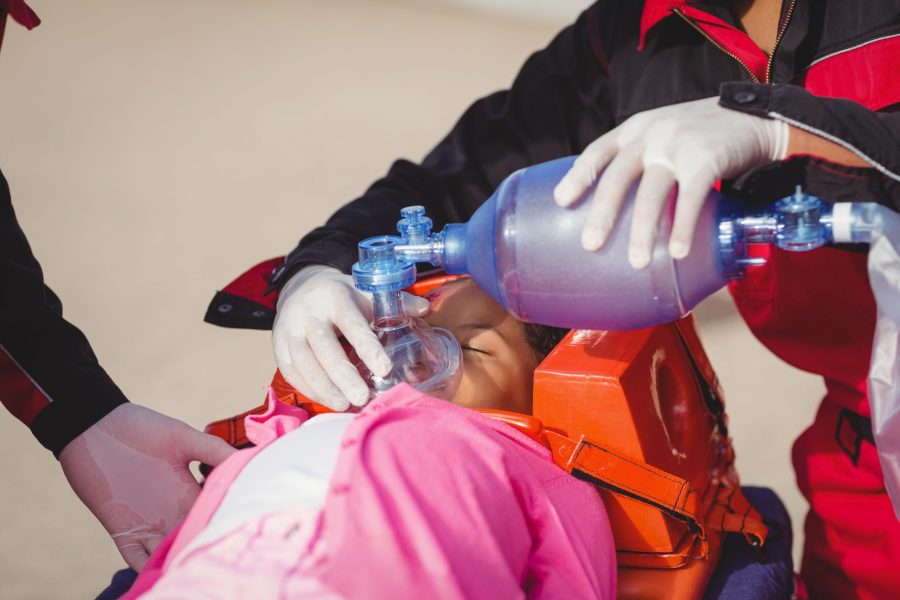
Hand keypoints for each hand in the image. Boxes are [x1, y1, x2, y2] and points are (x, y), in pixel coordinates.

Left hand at [59, 403, 234, 570]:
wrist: (95, 428)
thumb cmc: (140, 428)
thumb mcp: (182, 437)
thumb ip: (214, 450)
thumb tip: (250, 460)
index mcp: (191, 491)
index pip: (214, 514)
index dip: (226, 522)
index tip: (243, 530)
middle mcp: (173, 512)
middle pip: (195, 537)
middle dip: (206, 546)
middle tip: (222, 555)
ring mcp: (148, 524)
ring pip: (169, 552)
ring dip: (180, 560)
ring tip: (195, 567)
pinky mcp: (123, 531)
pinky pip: (136, 558)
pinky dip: (147, 569)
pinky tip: (161, 572)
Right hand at [272, 265, 429, 409]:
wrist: (300, 288)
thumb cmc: (342, 296)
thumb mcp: (366, 291)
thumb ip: (396, 301)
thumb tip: (425, 308)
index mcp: (334, 297)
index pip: (352, 324)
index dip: (368, 347)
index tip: (385, 369)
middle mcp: (308, 313)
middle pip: (324, 349)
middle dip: (344, 377)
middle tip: (363, 399)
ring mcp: (288, 330)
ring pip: (304, 364)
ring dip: (325, 389)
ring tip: (346, 406)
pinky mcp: (277, 346)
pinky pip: (291, 373)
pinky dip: (310, 390)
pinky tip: (330, 401)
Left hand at [553, 96, 788, 267]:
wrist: (755, 118)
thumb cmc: (701, 135)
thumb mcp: (662, 133)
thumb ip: (639, 158)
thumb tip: (613, 206)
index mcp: (635, 129)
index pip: (598, 151)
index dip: (579, 175)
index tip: (561, 201)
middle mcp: (651, 135)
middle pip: (619, 177)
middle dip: (603, 213)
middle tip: (590, 245)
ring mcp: (678, 146)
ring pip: (653, 193)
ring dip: (643, 231)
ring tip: (637, 263)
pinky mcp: (707, 160)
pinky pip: (691, 199)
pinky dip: (683, 227)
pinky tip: (678, 253)